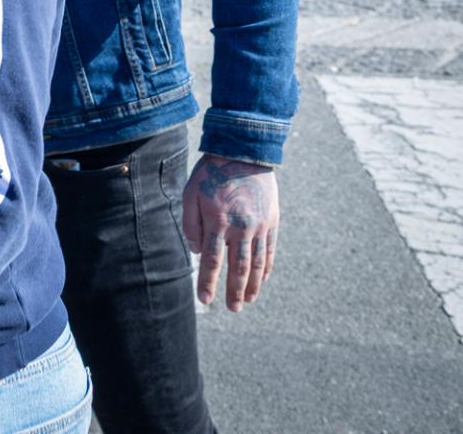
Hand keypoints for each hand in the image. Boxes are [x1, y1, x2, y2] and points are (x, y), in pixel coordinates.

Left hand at [183, 154, 279, 311]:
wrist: (243, 153)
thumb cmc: (211, 174)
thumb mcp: (190, 194)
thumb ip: (191, 224)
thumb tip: (195, 252)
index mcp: (218, 221)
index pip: (211, 260)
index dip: (208, 282)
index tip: (205, 300)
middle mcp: (241, 227)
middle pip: (237, 268)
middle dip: (233, 291)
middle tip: (232, 309)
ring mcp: (259, 225)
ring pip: (256, 263)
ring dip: (252, 285)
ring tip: (247, 301)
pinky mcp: (272, 221)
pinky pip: (270, 250)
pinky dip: (266, 268)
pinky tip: (262, 280)